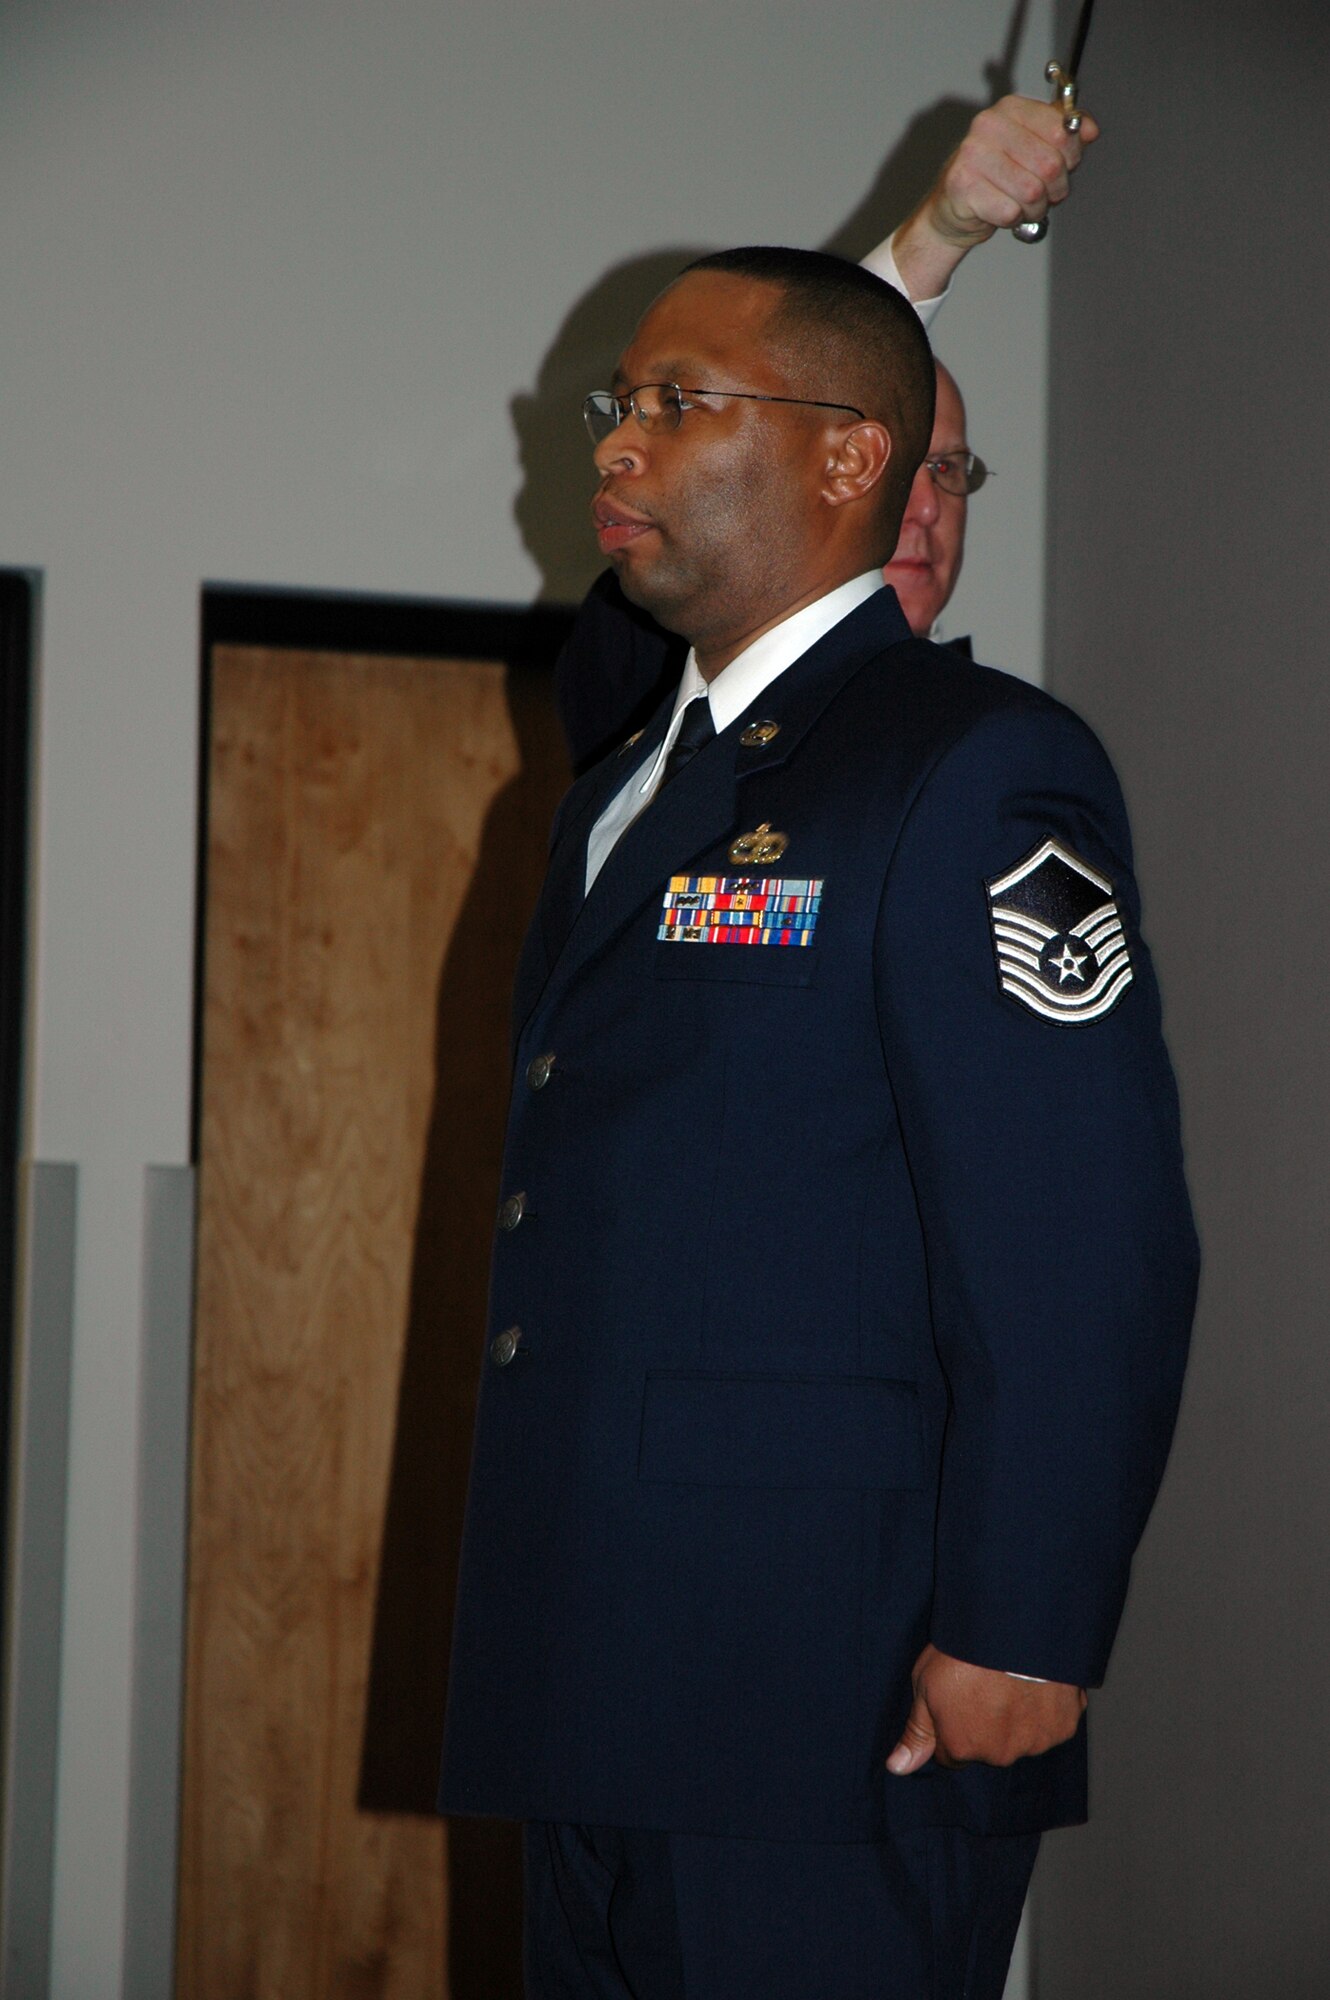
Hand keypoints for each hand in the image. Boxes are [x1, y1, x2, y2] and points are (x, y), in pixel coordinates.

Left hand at [886, 1643, 1086, 1774]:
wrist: (1012, 1628)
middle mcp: (999, 1754)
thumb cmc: (964, 1653)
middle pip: (989, 1747)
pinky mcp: (1063, 1725)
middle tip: (985, 1685)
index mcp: (963, 1747)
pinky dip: (1047, 1707)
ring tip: (1013, 1679)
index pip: (952, 1754)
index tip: (957, 1701)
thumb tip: (899, 1767)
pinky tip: (1039, 1681)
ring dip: (1019, 1717)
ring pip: (1022, 1737)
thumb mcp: (925, 1686)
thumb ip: (917, 1731)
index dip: (951, 1727)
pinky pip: (1052, 1722)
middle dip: (987, 1724)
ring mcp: (1034, 1742)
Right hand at [891, 94, 1100, 299]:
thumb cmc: (996, 177)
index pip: (1062, 131)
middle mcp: (988, 126)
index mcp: (1010, 108)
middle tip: (1046, 195)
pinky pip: (1010, 211)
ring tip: (1025, 206)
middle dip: (1055, 189)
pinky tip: (1004, 213)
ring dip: (1035, 208)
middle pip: (1050, 165)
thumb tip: (1090, 129)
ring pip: (1032, 192)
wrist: (954, 208)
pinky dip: (1014, 220)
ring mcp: (972, 155)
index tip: (1065, 166)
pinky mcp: (963, 186)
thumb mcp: (1033, 147)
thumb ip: (1063, 134)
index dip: (1072, 157)